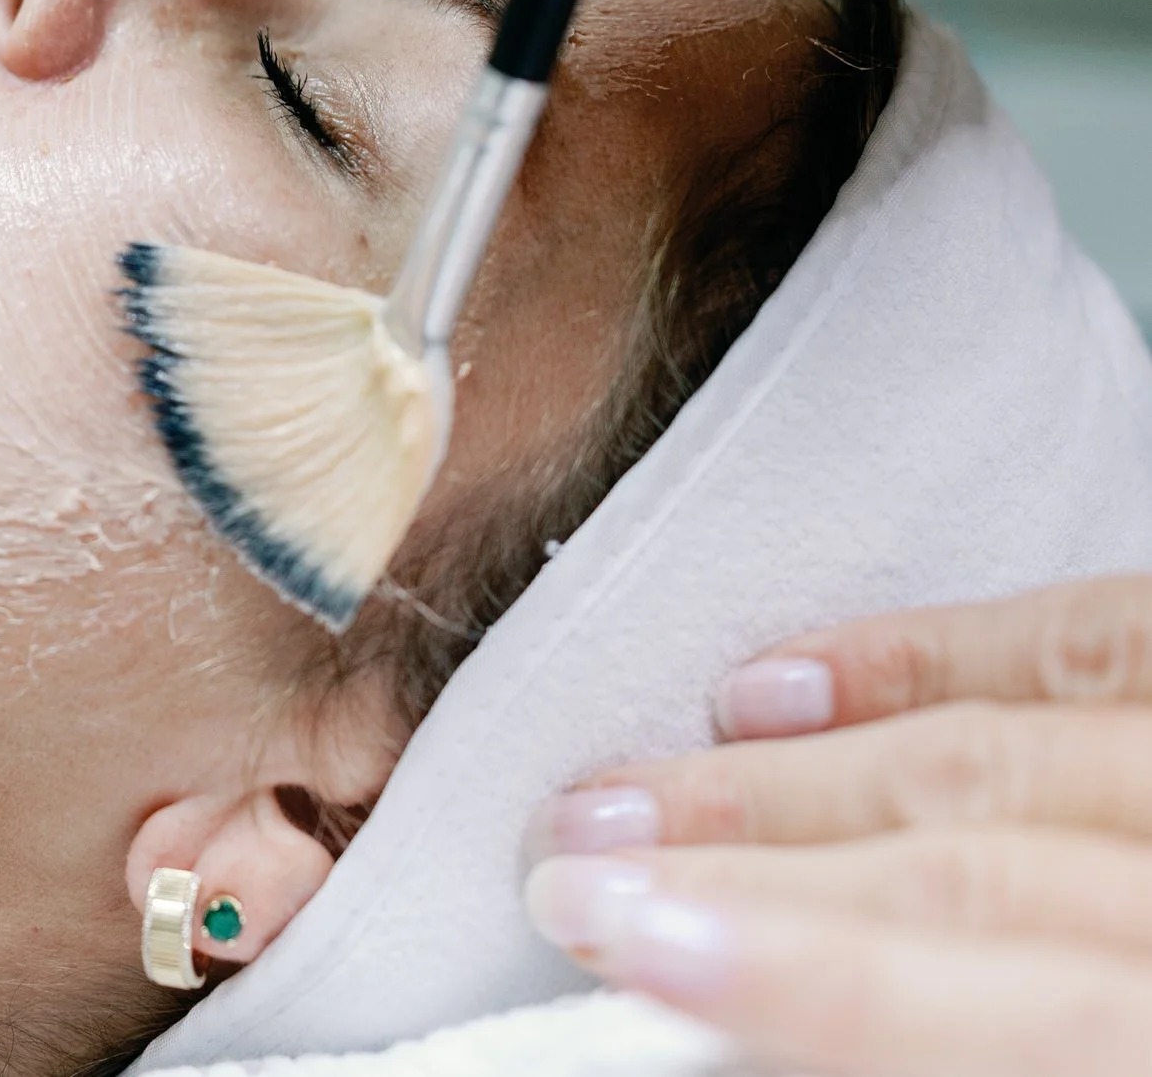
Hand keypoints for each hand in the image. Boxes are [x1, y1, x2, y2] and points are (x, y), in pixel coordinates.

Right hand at [519, 576, 1151, 1076]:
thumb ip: (960, 1049)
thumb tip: (743, 1033)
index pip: (1039, 1010)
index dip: (807, 972)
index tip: (623, 934)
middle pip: (977, 862)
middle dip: (748, 857)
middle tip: (580, 858)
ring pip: (998, 748)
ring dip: (793, 770)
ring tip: (638, 787)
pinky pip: (1092, 637)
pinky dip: (922, 654)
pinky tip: (792, 678)